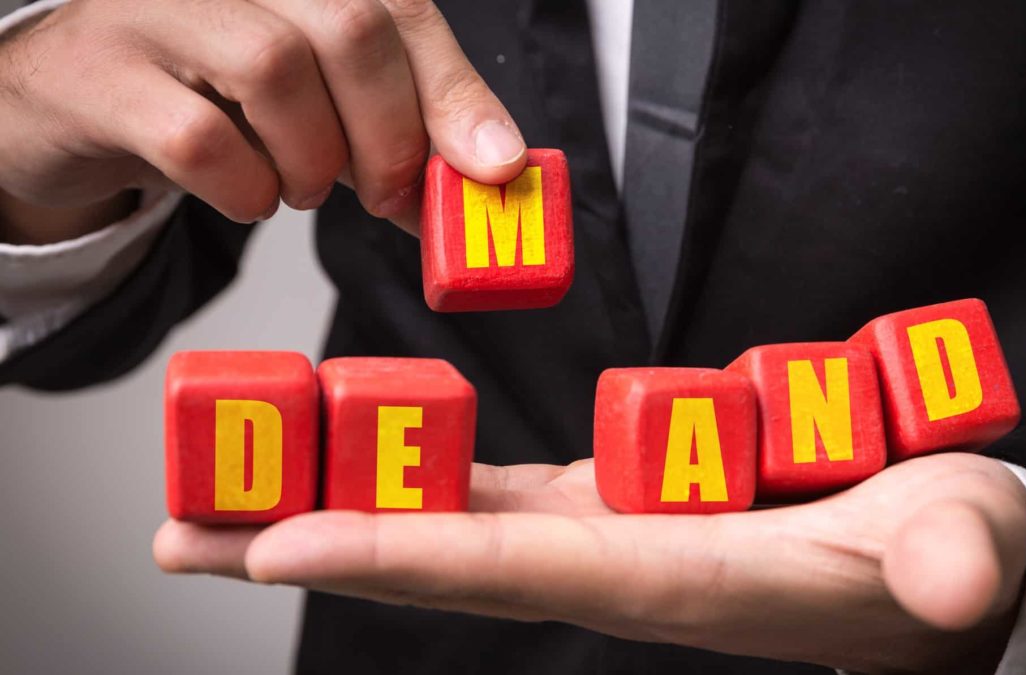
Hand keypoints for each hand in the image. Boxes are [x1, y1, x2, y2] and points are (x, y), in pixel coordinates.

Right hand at [0, 0, 525, 242]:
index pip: (400, 10)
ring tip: (301, 185)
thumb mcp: (317, 103)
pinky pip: (200, 138)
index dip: (455, 94)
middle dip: (389, 134)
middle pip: (351, 26)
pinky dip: (245, 190)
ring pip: (276, 67)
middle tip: (385, 194)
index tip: (493, 166)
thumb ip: (396, 127)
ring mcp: (159, 9)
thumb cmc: (210, 95)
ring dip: (312, 160)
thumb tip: (480, 177)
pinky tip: (246, 195)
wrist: (74, 102)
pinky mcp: (104, 72)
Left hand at [154, 453, 1025, 673]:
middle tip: (177, 535)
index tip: (281, 544)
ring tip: (219, 494)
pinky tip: (346, 462)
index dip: (401, 559)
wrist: (931, 578)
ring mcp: (600, 537)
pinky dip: (405, 484)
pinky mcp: (606, 504)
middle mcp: (612, 568)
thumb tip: (942, 576)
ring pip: (442, 525)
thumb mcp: (961, 546)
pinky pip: (483, 494)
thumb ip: (948, 559)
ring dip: (330, 508)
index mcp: (677, 579)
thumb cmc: (939, 561)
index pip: (518, 571)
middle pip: (437, 562)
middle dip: (308, 548)